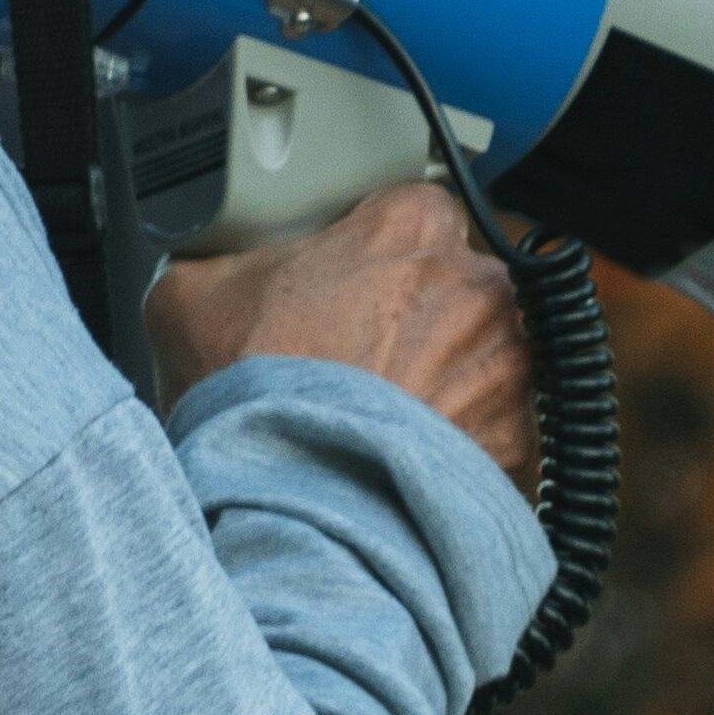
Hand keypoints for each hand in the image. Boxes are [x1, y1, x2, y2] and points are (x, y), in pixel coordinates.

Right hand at [147, 180, 534, 495]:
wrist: (293, 504)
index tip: (355, 282)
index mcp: (409, 227)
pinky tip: (408, 461)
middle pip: (459, 285)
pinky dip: (465, 445)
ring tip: (384, 418)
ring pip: (488, 358)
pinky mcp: (521, 440)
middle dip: (421, 317)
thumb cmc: (255, 400)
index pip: (415, 211)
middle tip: (362, 357)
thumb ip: (221, 260)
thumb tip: (209, 270)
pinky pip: (501, 432)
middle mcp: (477, 286)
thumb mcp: (192, 297)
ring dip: (451, 380)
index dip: (379, 251)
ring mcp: (510, 365)